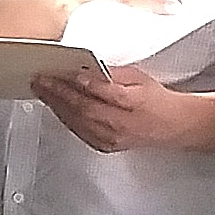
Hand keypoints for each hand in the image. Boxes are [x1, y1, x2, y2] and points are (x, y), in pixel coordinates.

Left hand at [35, 68, 196, 153]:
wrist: (174, 126)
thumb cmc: (157, 100)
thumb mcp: (140, 78)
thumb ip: (114, 74)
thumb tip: (88, 68)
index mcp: (135, 103)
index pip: (106, 93)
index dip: (86, 84)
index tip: (69, 73)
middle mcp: (122, 124)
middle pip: (85, 109)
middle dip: (60, 93)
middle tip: (42, 79)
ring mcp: (112, 138)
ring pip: (78, 121)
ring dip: (57, 105)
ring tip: (41, 90)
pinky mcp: (105, 146)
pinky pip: (79, 131)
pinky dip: (65, 117)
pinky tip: (54, 106)